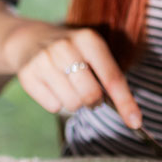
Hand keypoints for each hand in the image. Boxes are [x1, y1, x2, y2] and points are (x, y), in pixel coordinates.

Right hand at [7, 25, 141, 127]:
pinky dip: (55, 103)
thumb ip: (106, 75)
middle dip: (93, 101)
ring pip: (71, 104)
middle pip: (90, 94)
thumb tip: (124, 111)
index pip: (112, 77)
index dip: (125, 101)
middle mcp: (64, 48)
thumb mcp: (90, 51)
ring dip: (73, 102)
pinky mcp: (27, 76)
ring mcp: (43, 61)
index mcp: (88, 40)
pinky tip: (51, 88)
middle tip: (89, 95)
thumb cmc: (70, 51)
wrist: (29, 40)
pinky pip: (52, 106)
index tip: (134, 121)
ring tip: (67, 88)